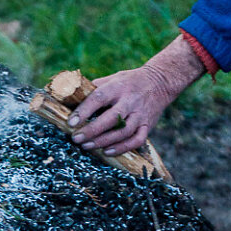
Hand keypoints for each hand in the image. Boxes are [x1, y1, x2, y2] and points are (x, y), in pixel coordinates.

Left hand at [66, 35, 205, 155]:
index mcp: (117, 87)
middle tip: (76, 139)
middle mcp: (130, 101)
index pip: (98, 98)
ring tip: (87, 146)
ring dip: (104, 141)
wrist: (160, 82)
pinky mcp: (148, 125)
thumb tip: (70, 98)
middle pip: (111, 118)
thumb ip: (94, 88)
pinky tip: (108, 152)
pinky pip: (137, 140)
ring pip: (123, 132)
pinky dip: (122, 148)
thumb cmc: (128, 81)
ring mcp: (140, 114)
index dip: (84, 111)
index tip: (71, 123)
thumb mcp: (111, 78)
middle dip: (92, 131)